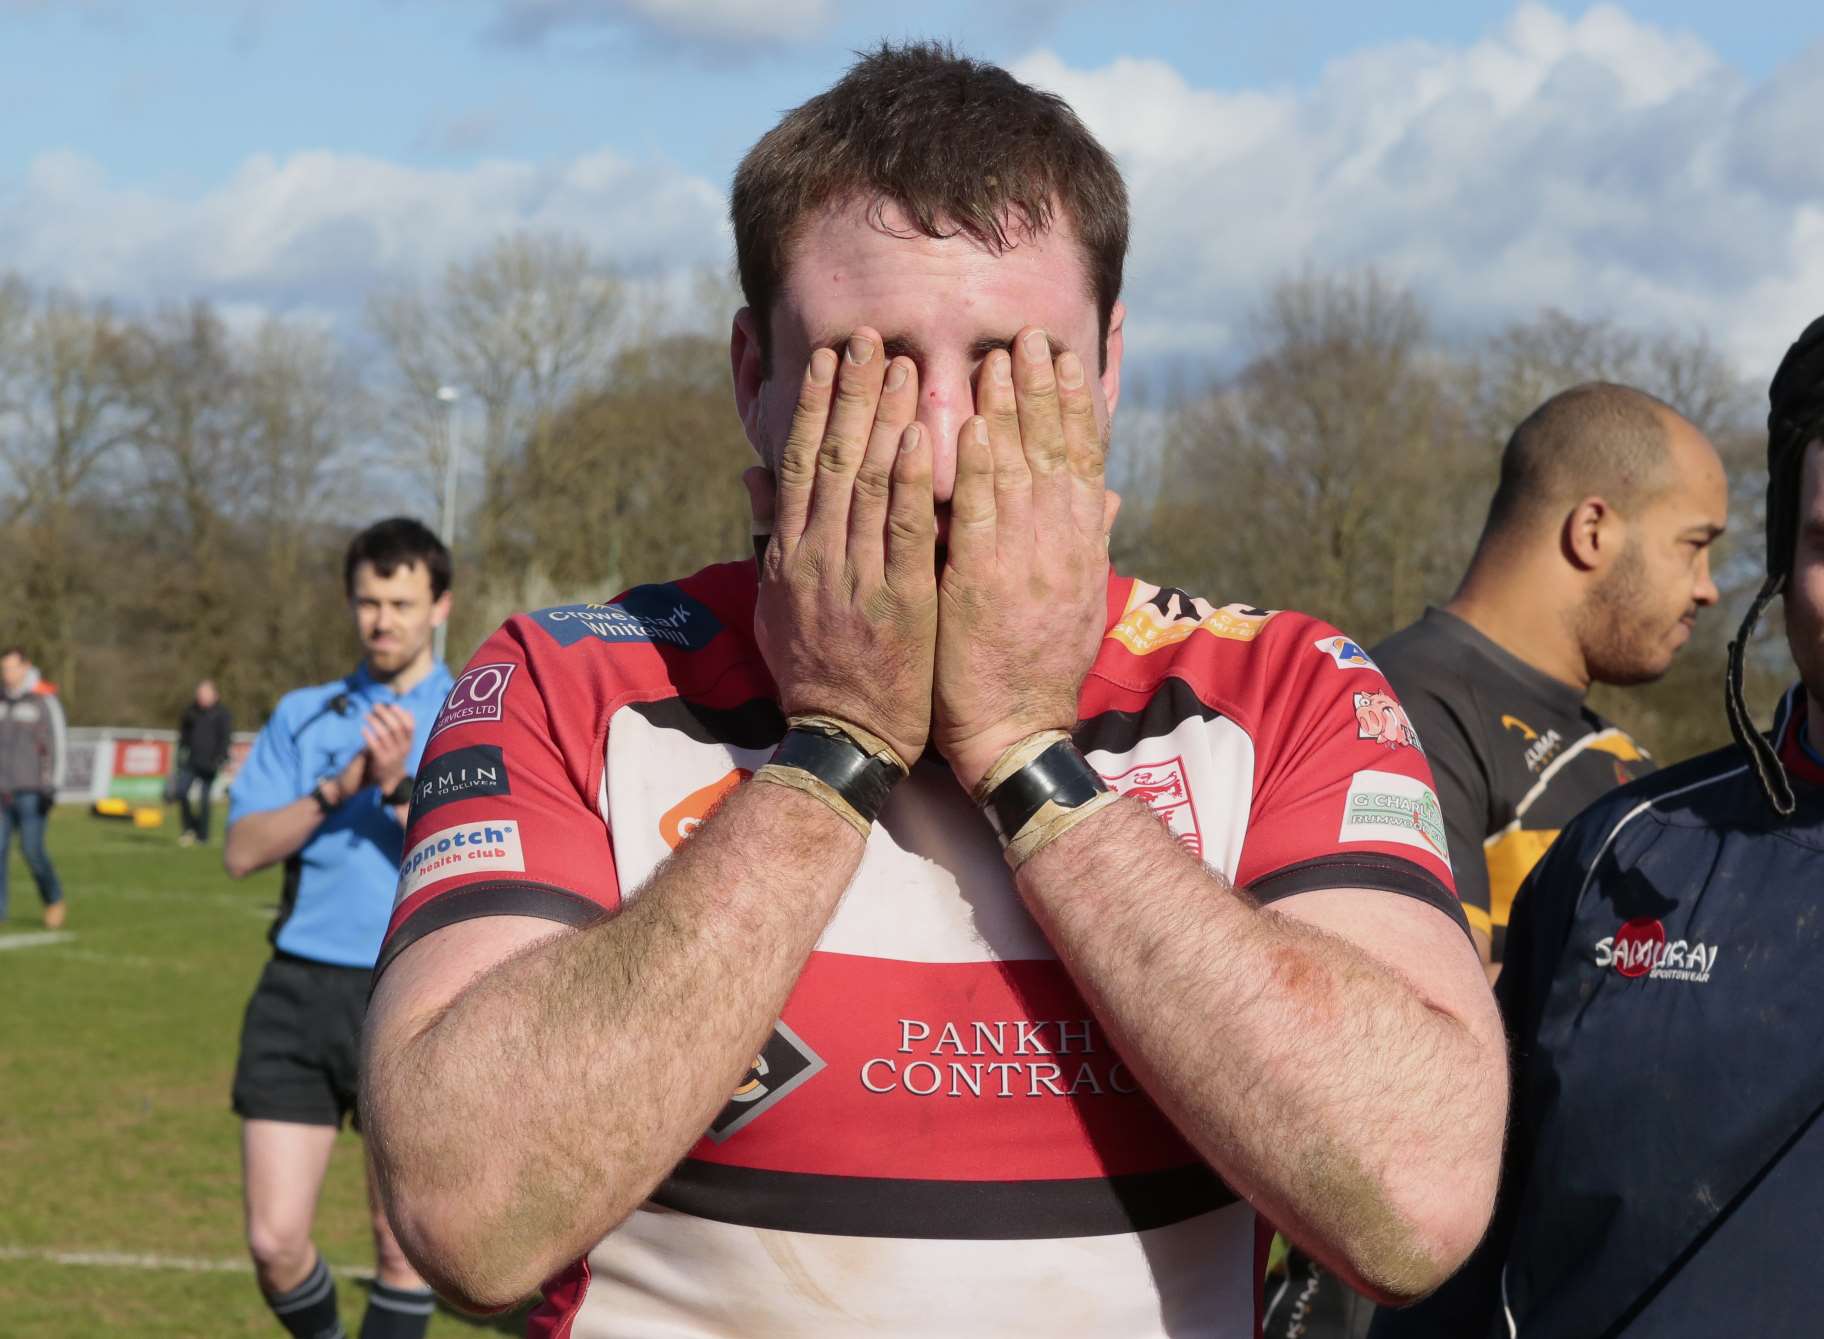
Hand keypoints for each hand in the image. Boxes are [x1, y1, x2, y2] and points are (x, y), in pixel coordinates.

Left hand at [361, 703, 416, 797]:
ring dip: (375, 721)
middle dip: (385, 713)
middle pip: (396, 727)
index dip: (401, 714)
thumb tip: (408, 710)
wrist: (384, 783)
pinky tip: (362, 729)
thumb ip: (404, 730)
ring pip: (385, 734)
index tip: (392, 705)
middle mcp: (402, 750)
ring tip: (366, 715)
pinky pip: (374, 745)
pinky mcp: (380, 762)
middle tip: (375, 706)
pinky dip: (368, 735)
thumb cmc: (391, 758)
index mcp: (409, 745)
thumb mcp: (401, 745)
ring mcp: (392, 756)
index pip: (410, 726)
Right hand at [750, 329, 936, 766]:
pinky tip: (922, 436)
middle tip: (869, 338)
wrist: (840, 740)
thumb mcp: (776, 604)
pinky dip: (907, 481)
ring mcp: (854, 578)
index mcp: (790, 555)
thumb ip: (770, 537)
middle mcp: (816, 557)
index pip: (800, 464)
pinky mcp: (897, 602)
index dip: (816, 407)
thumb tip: (753, 478)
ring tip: (901, 365)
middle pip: (832, 458)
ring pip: (866, 483)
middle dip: (851, 394)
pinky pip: (900, 532)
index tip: (831, 359)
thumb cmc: (814, 674)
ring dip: (883, 418)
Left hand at [933, 328, 1113, 791]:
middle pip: (1055, 453)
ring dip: (1010, 411)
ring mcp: (1025, 567)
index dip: (1073, 405)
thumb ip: (1088, 544)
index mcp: (1078, 550)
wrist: (1016, 736)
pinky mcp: (983, 588)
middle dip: (1043, 390)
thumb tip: (1111, 497)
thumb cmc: (1035, 671)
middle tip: (1030, 334)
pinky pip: (982, 520)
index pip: (1081, 461)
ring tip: (1001, 357)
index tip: (1064, 357)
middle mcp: (1059, 549)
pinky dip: (980, 471)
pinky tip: (972, 427)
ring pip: (1020, 474)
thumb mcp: (1077, 604)